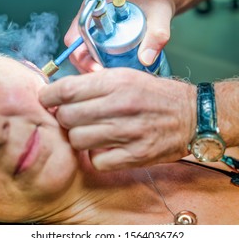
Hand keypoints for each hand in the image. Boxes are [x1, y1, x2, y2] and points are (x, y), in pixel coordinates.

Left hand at [39, 68, 195, 170]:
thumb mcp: (127, 76)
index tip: (46, 100)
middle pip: (68, 117)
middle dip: (65, 119)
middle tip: (73, 119)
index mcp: (116, 81)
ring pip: (78, 140)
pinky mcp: (135, 154)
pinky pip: (97, 161)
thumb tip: (62, 92)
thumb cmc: (156, 95)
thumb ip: (95, 82)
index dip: (48, 96)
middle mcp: (120, 105)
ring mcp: (127, 131)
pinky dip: (97, 157)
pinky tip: (106, 148)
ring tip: (91, 133)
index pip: (66, 89)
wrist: (192, 115)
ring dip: (79, 138)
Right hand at [64, 0, 174, 72]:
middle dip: (87, 68)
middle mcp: (90, 21)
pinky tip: (112, 78)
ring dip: (93, 72)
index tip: (98, 68)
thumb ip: (156, 36)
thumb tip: (145, 59)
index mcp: (95, 9)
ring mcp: (94, 33)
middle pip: (77, 50)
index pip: (76, 35)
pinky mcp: (101, 43)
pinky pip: (93, 59)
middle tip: (105, 81)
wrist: (157, 1)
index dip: (82, 56)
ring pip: (83, 58)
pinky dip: (99, 70)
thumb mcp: (159, 17)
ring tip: (109, 83)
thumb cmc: (154, 2)